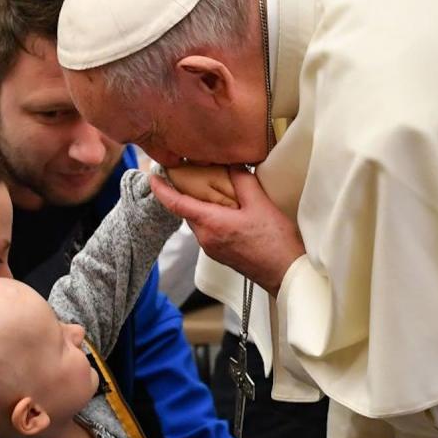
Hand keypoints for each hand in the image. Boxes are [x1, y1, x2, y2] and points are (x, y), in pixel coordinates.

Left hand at [150, 171, 304, 295]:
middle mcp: (205, 238)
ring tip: (213, 188)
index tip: (152, 176)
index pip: (177, 204)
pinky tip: (227, 209)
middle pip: (187, 211)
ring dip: (201, 205)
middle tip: (190, 173)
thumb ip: (242, 181)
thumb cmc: (275, 242)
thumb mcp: (260, 203)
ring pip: (198, 221)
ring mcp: (212, 248)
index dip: (161, 189)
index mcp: (211, 224)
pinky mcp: (220, 254)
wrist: (286, 273)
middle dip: (186, 192)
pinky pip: (208, 230)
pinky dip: (210, 216)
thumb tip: (231, 165)